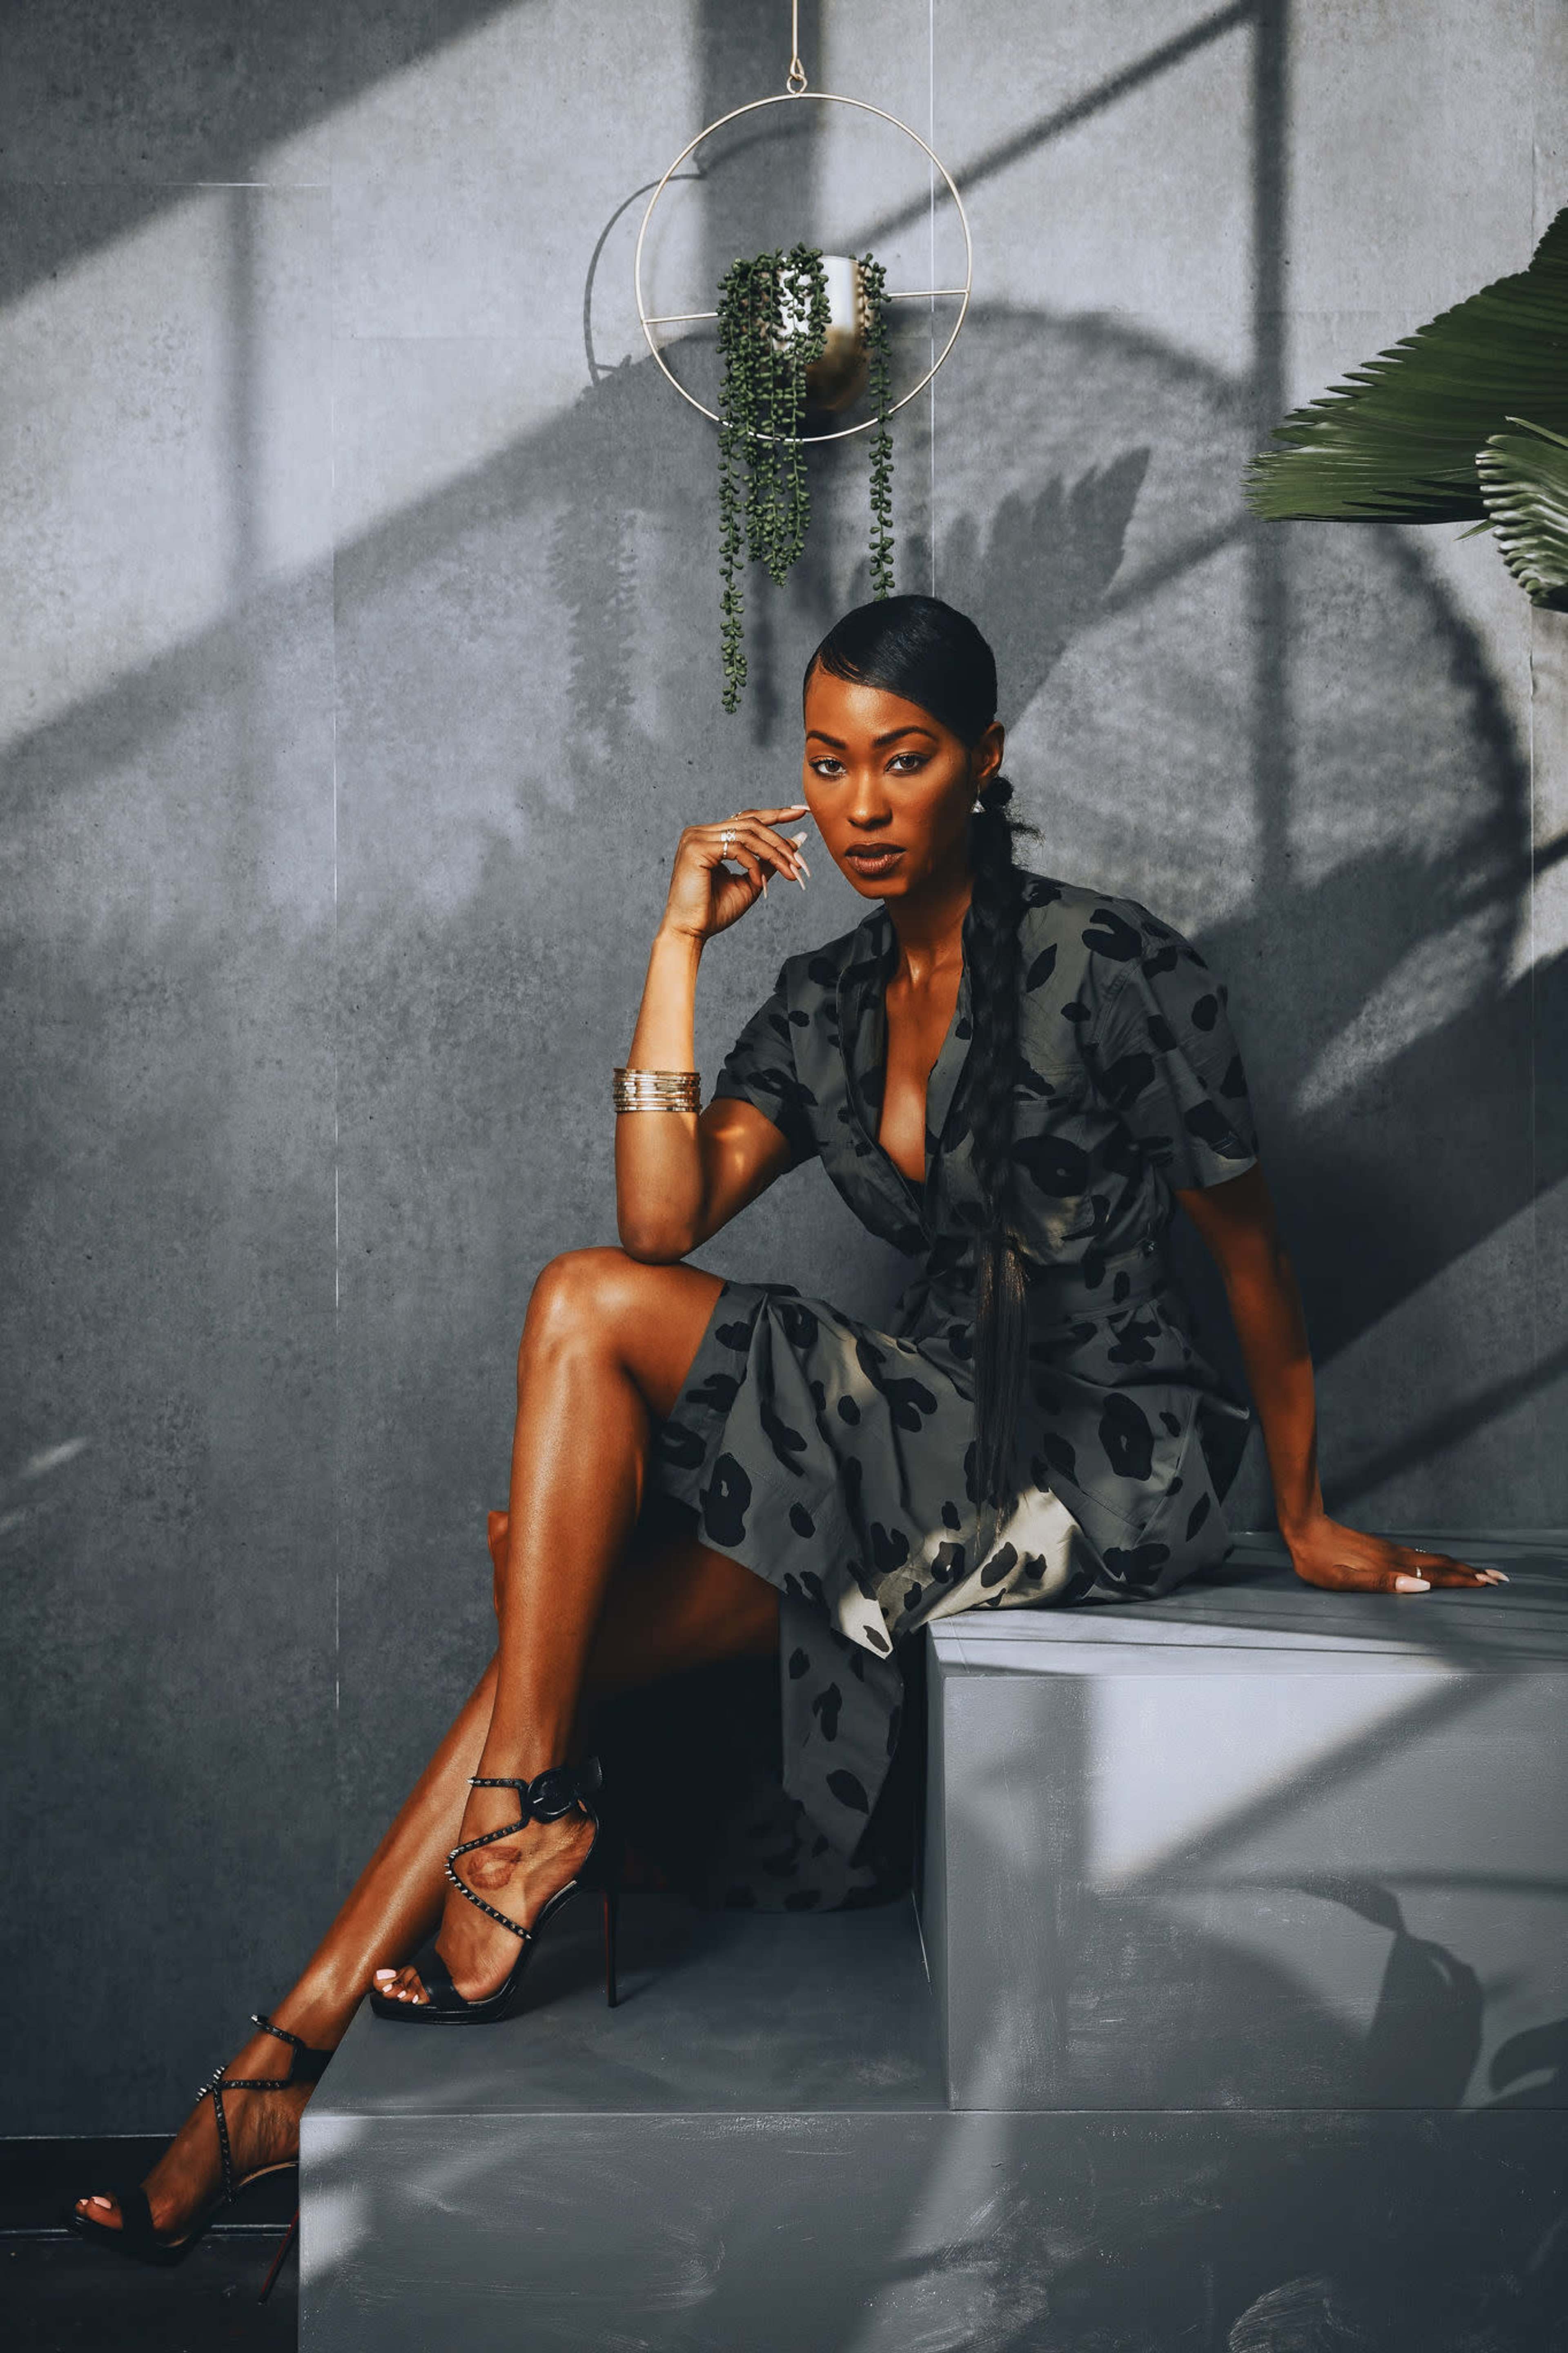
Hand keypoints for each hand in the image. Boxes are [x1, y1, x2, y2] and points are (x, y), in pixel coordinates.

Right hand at [661, 805, 811, 943]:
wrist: (690, 932)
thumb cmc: (715, 911)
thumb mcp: (751, 881)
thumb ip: (770, 860)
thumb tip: (798, 840)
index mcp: (710, 837)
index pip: (747, 818)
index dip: (776, 813)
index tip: (802, 811)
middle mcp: (701, 832)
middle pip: (751, 823)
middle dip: (780, 842)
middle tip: (799, 861)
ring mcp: (696, 838)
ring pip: (747, 834)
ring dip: (773, 853)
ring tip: (789, 872)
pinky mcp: (696, 849)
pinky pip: (736, 848)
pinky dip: (753, 864)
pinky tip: (758, 882)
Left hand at [1285, 1514, 1505, 1592]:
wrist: (1303, 1528)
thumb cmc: (1317, 1560)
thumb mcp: (1343, 1578)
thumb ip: (1381, 1583)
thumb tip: (1420, 1587)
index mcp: (1391, 1567)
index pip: (1436, 1576)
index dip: (1463, 1581)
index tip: (1489, 1584)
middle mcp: (1396, 1557)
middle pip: (1441, 1566)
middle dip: (1470, 1574)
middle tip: (1499, 1579)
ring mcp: (1390, 1552)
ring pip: (1432, 1559)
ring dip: (1458, 1566)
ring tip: (1479, 1572)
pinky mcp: (1381, 1549)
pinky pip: (1419, 1556)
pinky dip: (1438, 1561)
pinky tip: (1441, 1564)